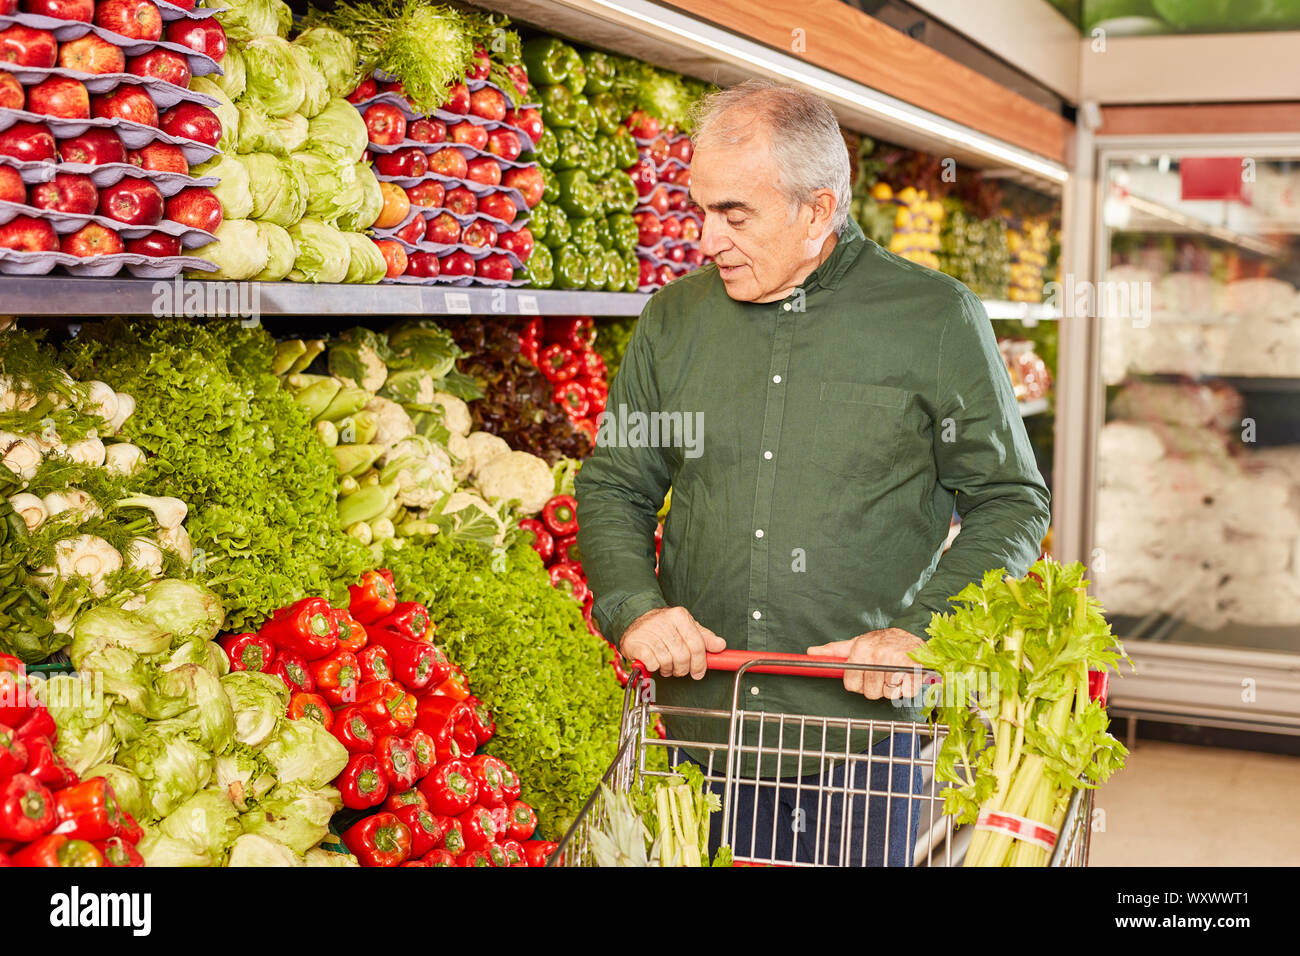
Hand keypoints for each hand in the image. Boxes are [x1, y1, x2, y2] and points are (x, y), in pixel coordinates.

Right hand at [620, 606, 725, 679]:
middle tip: (680, 669)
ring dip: (668, 669)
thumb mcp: (687, 627)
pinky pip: (652, 663)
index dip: (700, 663)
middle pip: (683, 656)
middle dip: (683, 668)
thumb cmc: (664, 626)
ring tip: (666, 664)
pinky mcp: (636, 643)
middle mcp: (664, 621)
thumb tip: (720, 645)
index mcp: (680, 616)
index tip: (699, 672)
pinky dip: (654, 667)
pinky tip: (654, 661)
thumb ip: (704, 638)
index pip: (697, 645)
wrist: (635, 618)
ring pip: (667, 661)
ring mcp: (649, 632)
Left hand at [807, 628, 925, 700]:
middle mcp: (878, 655)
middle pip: (869, 692)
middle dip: (876, 686)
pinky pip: (905, 694)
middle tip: (882, 673)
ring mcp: (896, 662)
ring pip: (887, 694)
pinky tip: (906, 676)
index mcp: (862, 648)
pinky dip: (907, 689)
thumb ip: (836, 651)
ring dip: (892, 688)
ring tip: (895, 673)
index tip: (864, 676)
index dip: (857, 683)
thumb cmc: (885, 642)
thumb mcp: (859, 642)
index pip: (850, 683)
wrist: (914, 638)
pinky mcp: (914, 670)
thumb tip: (812, 652)